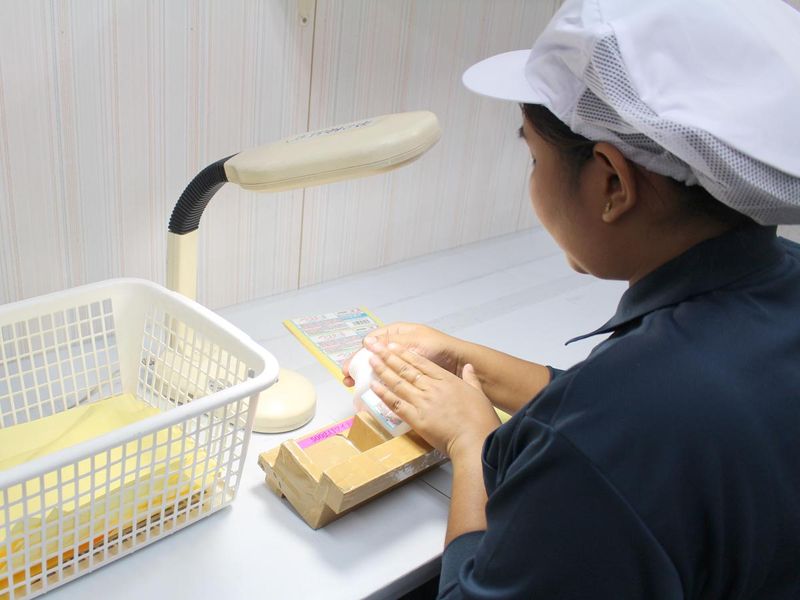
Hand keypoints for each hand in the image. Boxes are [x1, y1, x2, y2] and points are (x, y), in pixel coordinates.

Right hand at [342, 322, 461, 386]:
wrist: (459, 362)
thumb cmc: (437, 348)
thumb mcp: (414, 342)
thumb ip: (391, 342)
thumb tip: (367, 343)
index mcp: (397, 333)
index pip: (371, 342)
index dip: (359, 354)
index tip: (350, 366)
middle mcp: (397, 345)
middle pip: (372, 355)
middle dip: (358, 366)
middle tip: (347, 379)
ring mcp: (402, 360)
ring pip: (378, 367)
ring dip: (365, 376)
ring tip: (354, 387)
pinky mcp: (408, 375)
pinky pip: (389, 378)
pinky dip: (379, 383)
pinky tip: (372, 391)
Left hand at [365, 339, 500, 459]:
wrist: (474, 439)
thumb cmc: (480, 419)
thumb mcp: (479, 394)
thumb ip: (471, 378)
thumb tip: (468, 366)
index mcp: (447, 380)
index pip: (422, 363)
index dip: (405, 353)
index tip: (392, 345)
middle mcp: (432, 387)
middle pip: (406, 369)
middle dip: (388, 356)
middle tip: (374, 346)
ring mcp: (422, 402)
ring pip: (398, 383)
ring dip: (383, 371)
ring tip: (371, 360)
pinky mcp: (416, 418)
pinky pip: (396, 404)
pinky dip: (384, 394)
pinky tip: (374, 386)